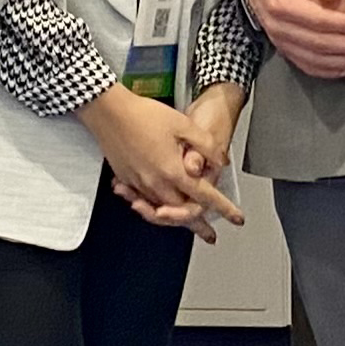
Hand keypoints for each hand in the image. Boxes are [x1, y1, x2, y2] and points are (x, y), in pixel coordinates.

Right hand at [84, 85, 244, 237]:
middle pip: (181, 212)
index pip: (204, 197)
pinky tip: (157, 206)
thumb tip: (220, 160)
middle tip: (209, 233)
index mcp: (173, 171)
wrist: (108, 112)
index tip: (236, 218)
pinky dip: (153, 208)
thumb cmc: (143, 115)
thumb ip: (206, 145)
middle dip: (197, 225)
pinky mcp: (126, 180)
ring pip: (161, 211)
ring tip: (186, 225)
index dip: (224, 208)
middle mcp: (156, 183)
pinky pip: (144, 201)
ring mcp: (138, 184)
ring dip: (175, 220)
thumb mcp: (184, 124)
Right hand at [243, 0, 344, 79]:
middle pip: (318, 44)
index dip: (344, 25)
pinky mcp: (285, 51)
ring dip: (344, 62)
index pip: (317, 20)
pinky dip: (329, 71)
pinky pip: (307, 66)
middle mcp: (279, 28)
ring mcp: (280, 42)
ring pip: (314, 60)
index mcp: (282, 5)